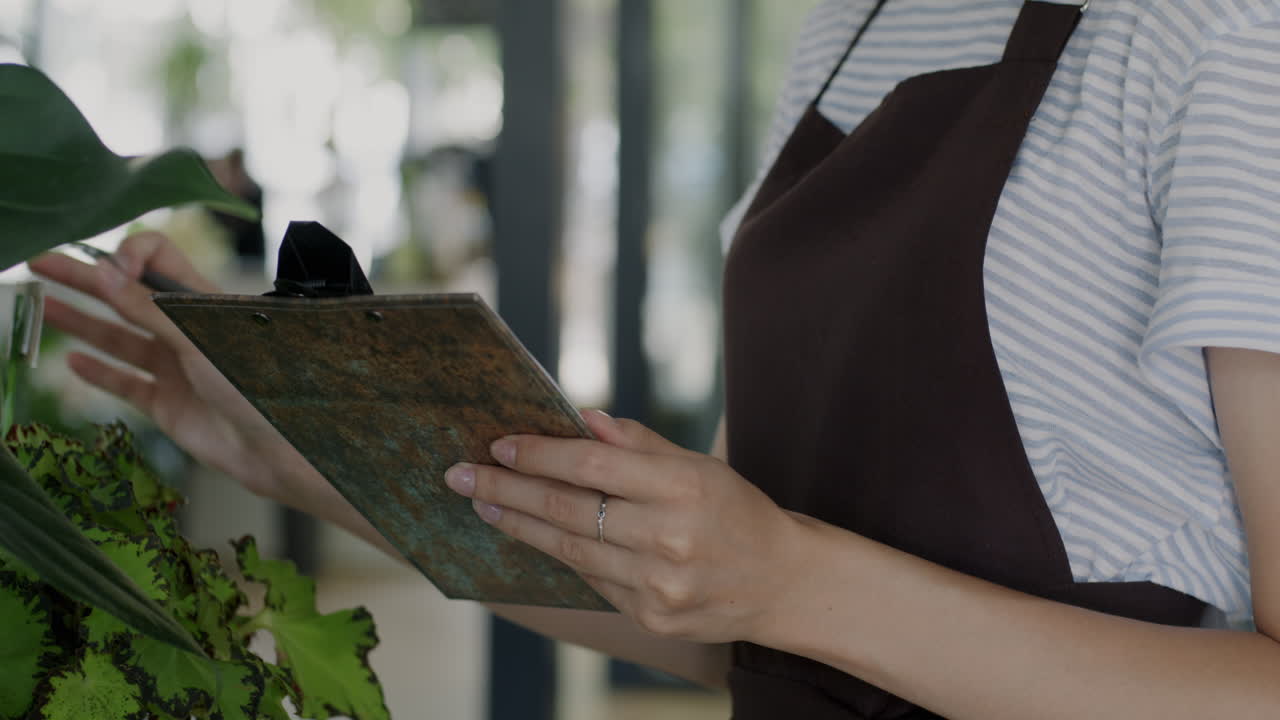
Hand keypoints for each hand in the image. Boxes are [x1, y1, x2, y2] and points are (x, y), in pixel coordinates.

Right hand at [27, 233, 310, 500]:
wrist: (275, 448)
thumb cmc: (254, 383)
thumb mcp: (200, 337)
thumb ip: (151, 308)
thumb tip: (107, 272)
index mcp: (202, 301)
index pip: (160, 258)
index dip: (131, 255)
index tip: (112, 269)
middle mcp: (186, 330)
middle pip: (128, 296)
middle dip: (87, 280)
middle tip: (42, 264)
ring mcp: (175, 367)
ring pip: (120, 339)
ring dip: (84, 322)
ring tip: (45, 306)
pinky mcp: (167, 404)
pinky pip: (126, 383)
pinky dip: (99, 372)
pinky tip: (73, 361)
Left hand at [443, 410, 806, 643]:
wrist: (782, 582)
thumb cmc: (736, 511)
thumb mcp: (700, 466)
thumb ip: (639, 444)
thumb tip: (583, 420)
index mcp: (684, 488)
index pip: (592, 467)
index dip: (539, 455)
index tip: (498, 445)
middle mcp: (669, 538)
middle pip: (569, 510)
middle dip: (506, 490)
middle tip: (460, 475)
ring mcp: (658, 585)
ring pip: (570, 549)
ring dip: (519, 525)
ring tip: (482, 505)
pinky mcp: (651, 616)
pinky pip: (591, 579)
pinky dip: (560, 554)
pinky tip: (533, 534)